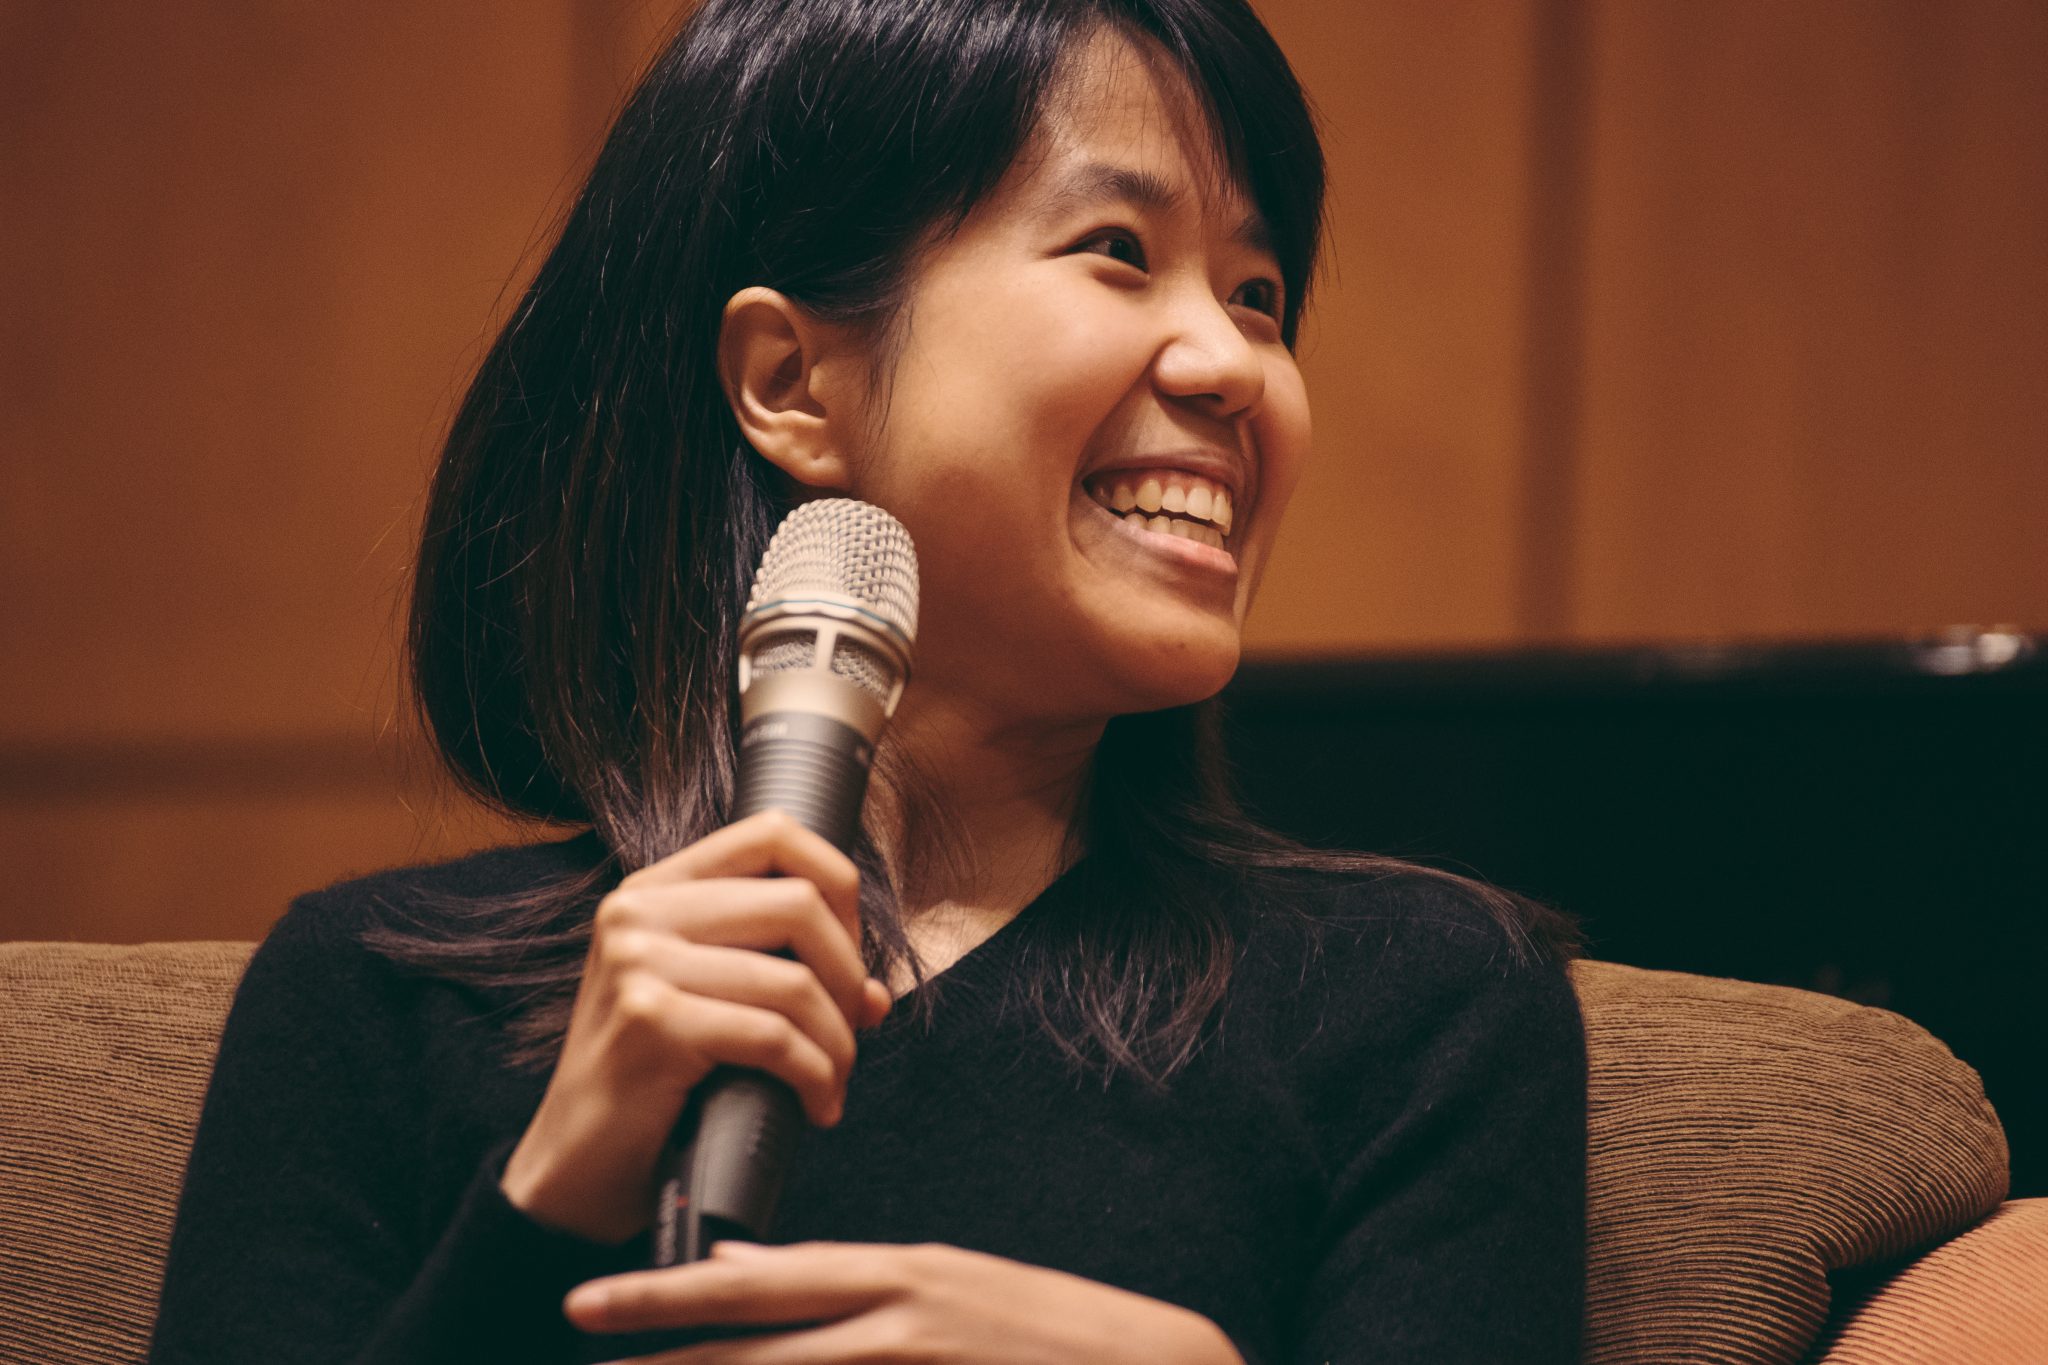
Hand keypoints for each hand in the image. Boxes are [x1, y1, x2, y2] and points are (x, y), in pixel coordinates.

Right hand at [501, 811, 895, 1242]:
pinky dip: (815, 1076)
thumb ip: (784, 976)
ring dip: (838, 1042)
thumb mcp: (714, 1006)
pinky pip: (775, 1037)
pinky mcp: (650, 1021)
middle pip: (800, 903)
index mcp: (654, 889)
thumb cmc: (654, 1085)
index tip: (847, 954)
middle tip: (849, 1030)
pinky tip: (816, 1105)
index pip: (774, 832)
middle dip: (848, 974)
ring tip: (833, 1080)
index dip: (837, 887)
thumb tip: (876, 994)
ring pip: (795, 981)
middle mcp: (639, 912)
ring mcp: (638, 962)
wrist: (577, 1170)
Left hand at [563, 1240, 1245, 1363]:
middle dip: (663, 1341)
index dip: (678, 1289)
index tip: (600, 1299)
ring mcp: (926, 1362)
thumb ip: (849, 1281)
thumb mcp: (944, 1282)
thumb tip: (747, 1270)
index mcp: (902, 1273)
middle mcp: (905, 1316)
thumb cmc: (1046, 1328)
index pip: (768, 1280)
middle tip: (576, 1324)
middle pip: (762, 1334)